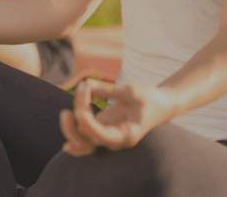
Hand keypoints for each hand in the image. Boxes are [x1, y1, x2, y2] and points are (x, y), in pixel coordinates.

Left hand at [59, 79, 175, 154]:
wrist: (161, 105)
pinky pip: (85, 132)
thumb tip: (85, 83)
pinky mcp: (103, 127)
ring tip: (64, 113)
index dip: (88, 124)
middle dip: (74, 129)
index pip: (102, 136)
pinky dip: (74, 128)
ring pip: (84, 140)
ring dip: (71, 128)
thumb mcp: (130, 90)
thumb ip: (107, 89)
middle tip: (66, 112)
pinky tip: (66, 121)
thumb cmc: (149, 98)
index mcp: (127, 134)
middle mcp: (116, 139)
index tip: (79, 109)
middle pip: (89, 141)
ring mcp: (109, 135)